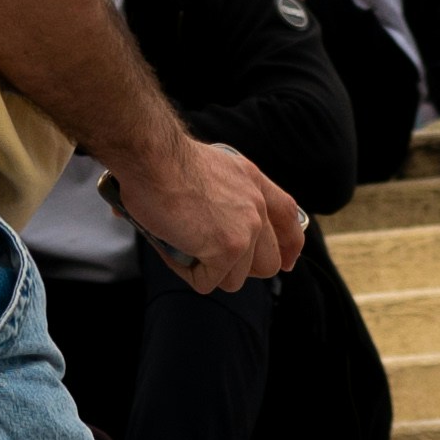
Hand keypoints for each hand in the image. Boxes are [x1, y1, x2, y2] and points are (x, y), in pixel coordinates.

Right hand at [105, 118, 309, 294]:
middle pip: (269, 263)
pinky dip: (186, 271)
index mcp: (254, 182)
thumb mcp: (211, 169)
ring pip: (235, 278)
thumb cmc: (164, 161)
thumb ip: (225, 196)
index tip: (286, 262)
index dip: (289, 246)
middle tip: (211, 260)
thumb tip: (211, 223)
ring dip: (207, 270)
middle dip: (240, 269)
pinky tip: (173, 247)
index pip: (288, 218)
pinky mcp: (227, 250)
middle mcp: (257, 206)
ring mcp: (246, 230)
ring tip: (181, 244)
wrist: (151, 158)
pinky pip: (208, 282)